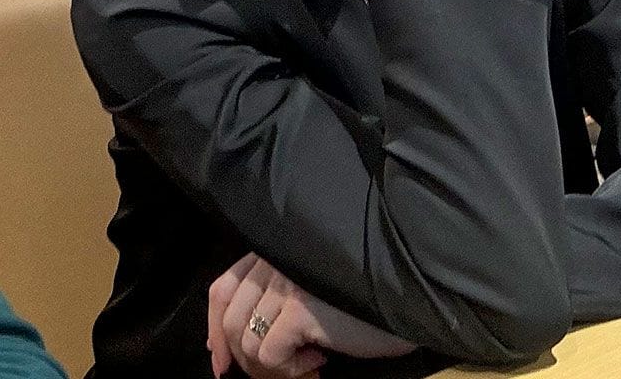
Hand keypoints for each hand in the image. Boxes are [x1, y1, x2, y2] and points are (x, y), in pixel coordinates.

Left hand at [209, 254, 414, 378]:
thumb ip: (266, 305)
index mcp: (272, 253)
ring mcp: (284, 283)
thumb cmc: (360, 298)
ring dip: (272, 366)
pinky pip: (269, 355)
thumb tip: (220, 345)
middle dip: (243, 357)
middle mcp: (273, 262)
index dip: (215, 328)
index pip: (222, 289)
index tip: (222, 362)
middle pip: (230, 318)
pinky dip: (290, 368)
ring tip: (305, 362)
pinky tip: (319, 359)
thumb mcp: (306, 294)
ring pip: (247, 343)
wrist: (405, 296)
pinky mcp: (298, 309)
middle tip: (277, 371)